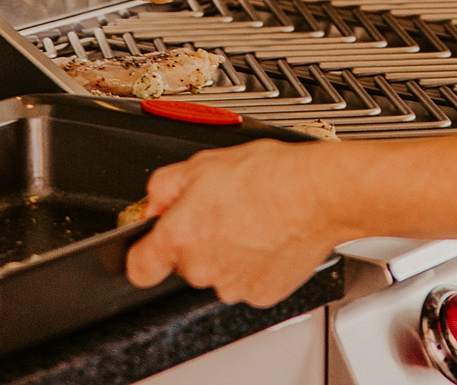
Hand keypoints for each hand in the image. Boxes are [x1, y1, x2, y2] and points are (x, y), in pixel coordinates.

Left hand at [123, 140, 341, 306]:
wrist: (316, 192)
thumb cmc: (268, 174)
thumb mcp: (203, 162)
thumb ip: (164, 186)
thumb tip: (155, 202)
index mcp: (180, 236)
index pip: (139, 267)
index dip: (145, 252)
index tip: (152, 245)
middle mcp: (202, 269)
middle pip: (186, 263)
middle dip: (198, 239)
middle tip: (223, 209)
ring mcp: (233, 286)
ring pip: (218, 272)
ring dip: (227, 251)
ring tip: (251, 218)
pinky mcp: (262, 294)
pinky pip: (248, 280)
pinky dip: (254, 263)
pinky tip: (267, 235)